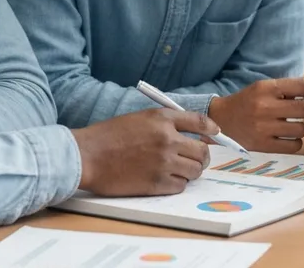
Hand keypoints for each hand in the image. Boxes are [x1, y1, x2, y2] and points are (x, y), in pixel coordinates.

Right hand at [71, 108, 214, 196]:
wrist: (88, 155)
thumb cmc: (109, 136)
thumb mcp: (139, 119)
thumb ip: (165, 123)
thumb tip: (190, 134)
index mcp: (162, 119)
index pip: (201, 122)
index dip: (212, 129)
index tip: (216, 134)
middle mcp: (167, 139)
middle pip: (203, 151)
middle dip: (202, 156)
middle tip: (196, 159)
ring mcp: (163, 162)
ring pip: (195, 170)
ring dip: (191, 171)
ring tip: (179, 170)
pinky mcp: (156, 183)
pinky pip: (181, 185)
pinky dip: (177, 184)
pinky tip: (166, 179)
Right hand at [208, 78, 303, 153]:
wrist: (221, 120)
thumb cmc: (248, 102)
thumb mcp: (264, 88)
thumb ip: (288, 89)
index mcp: (265, 88)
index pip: (301, 85)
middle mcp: (264, 106)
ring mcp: (263, 128)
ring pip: (301, 130)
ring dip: (303, 128)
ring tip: (296, 126)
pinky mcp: (263, 145)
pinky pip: (294, 146)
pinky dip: (296, 142)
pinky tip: (289, 137)